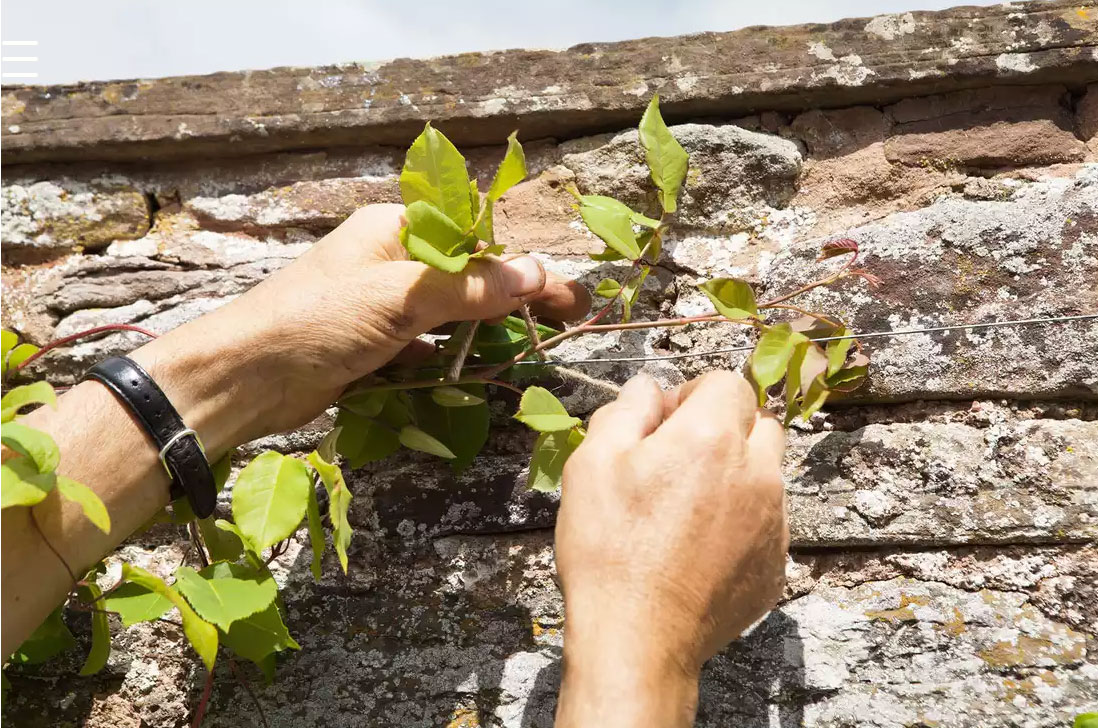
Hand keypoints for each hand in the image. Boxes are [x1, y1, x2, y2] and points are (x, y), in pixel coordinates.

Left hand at [131, 203, 589, 449]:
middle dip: (516, 297)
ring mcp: (380, 305)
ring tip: (534, 345)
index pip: (477, 240)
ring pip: (450, 313)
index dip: (524, 265)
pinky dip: (451, 357)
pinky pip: (425, 346)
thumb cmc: (316, 321)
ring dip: (487, 329)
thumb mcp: (400, 298)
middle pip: (469, 276)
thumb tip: (535, 273)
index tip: (567, 294)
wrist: (243, 378)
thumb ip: (469, 287)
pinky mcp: (371, 346)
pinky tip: (477, 372)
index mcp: (395, 230)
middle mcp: (390, 261)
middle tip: (567, 319)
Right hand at [554, 371, 787, 727]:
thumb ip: (627, 409)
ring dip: (736, 474)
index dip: (693, 394)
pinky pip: (767, 523)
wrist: (637, 638)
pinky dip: (741, 522)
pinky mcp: (775, 565)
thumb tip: (649, 388)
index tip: (664, 422)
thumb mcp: (593, 462)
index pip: (728, 383)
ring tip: (685, 508)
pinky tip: (696, 549)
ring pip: (767, 474)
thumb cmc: (608, 547)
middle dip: (725, 428)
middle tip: (678, 460)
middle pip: (759, 424)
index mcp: (712, 437)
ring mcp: (773, 522)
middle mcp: (757, 472)